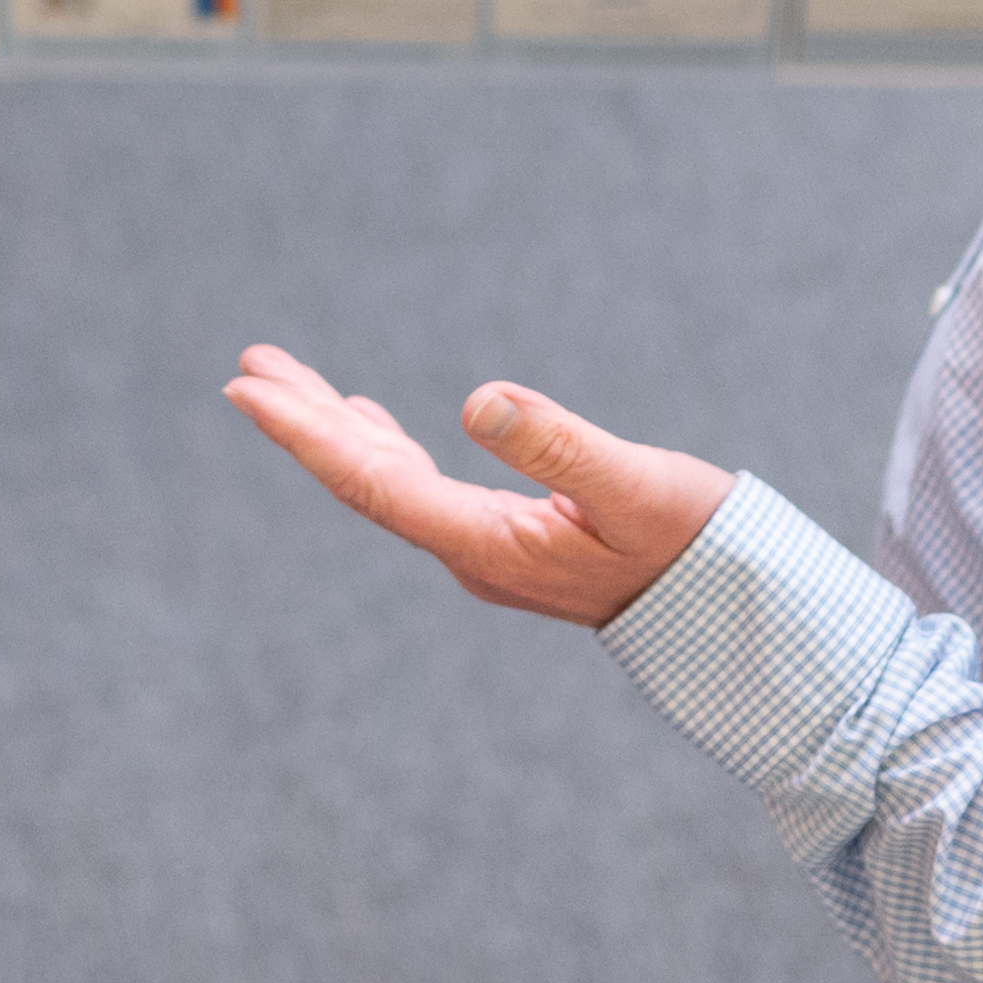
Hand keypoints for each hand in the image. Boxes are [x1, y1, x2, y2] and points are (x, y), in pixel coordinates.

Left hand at [222, 345, 726, 628]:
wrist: (736, 617)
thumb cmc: (694, 549)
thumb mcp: (634, 487)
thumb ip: (559, 448)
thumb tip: (478, 400)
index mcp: (486, 545)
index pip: (373, 482)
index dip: (305, 434)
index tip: (246, 388)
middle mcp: (471, 553)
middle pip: (365, 480)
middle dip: (304, 421)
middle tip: (248, 365)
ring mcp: (486, 549)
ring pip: (388, 482)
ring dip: (336, 430)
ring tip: (285, 380)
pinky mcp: (509, 539)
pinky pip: (420, 488)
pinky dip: (384, 447)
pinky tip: (368, 422)